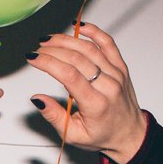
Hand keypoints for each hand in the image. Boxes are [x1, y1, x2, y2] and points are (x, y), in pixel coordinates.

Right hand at [28, 25, 147, 163]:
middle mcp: (109, 86)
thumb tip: (37, 98)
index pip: (69, 75)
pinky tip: (79, 27)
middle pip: (77, 59)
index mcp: (97, 104)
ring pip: (90, 48)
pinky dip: (94, 32)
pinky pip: (108, 43)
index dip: (48, 63)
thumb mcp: (74, 135)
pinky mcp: (121, 66)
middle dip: (53, 50)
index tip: (32, 58)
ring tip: (49, 40)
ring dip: (67, 40)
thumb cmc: (102, 135)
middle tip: (37, 50)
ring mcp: (117, 74)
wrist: (130, 133)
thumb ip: (54, 116)